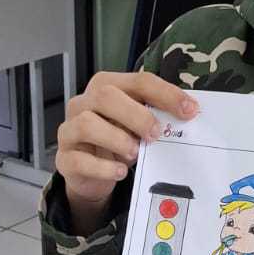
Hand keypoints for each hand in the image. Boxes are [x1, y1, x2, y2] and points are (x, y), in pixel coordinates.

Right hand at [55, 72, 197, 235]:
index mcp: (107, 87)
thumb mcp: (136, 126)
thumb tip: (187, 116)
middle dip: (137, 115)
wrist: (90, 173)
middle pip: (106, 96)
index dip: (165, 94)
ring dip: (117, 139)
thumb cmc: (117, 141)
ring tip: (135, 153)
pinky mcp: (64, 158)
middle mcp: (84, 103)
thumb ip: (154, 117)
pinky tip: (121, 171)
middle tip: (156, 134)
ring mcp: (70, 130)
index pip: (138, 81)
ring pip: (88, 124)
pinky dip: (104, 168)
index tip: (189, 110)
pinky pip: (80, 159)